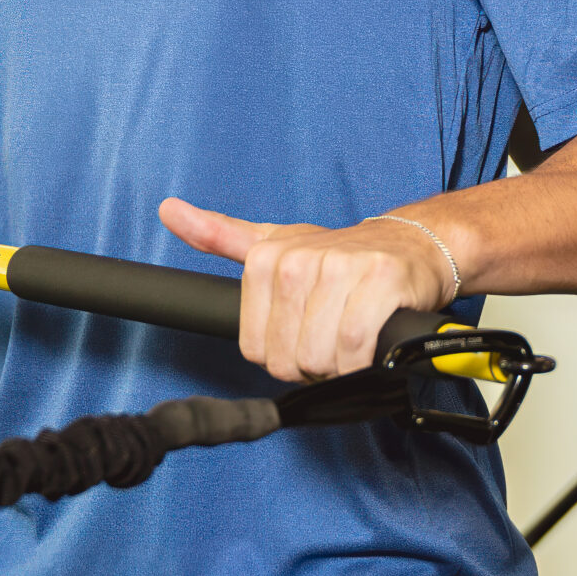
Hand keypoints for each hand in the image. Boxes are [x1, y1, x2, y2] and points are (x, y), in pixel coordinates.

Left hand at [160, 198, 454, 380]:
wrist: (407, 244)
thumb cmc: (339, 256)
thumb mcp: (275, 243)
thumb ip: (219, 235)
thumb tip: (168, 210)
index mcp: (266, 257)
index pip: (255, 349)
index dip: (281, 355)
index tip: (302, 336)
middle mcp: (299, 260)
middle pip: (287, 357)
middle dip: (312, 363)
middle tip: (331, 338)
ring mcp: (340, 269)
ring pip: (320, 355)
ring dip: (339, 365)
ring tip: (351, 341)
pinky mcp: (379, 281)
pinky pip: (354, 347)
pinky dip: (361, 361)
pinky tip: (369, 347)